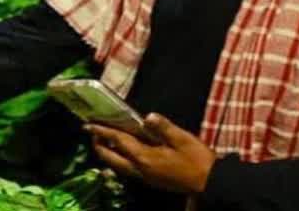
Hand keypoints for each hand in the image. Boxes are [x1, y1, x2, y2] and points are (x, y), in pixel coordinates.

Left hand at [87, 114, 215, 195]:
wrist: (210, 183)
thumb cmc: (197, 160)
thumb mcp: (182, 139)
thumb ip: (163, 127)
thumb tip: (148, 116)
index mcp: (145, 158)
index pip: (118, 141)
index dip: (102, 131)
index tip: (88, 125)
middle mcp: (141, 170)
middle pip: (111, 158)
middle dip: (99, 145)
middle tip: (92, 132)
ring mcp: (145, 177)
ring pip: (118, 166)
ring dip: (108, 153)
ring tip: (104, 140)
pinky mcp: (151, 180)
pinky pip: (128, 169)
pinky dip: (119, 159)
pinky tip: (124, 152)